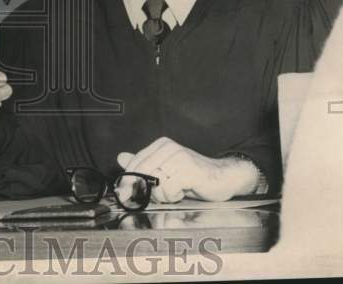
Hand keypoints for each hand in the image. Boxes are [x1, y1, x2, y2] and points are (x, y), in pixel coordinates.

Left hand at [115, 137, 258, 204]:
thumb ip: (144, 164)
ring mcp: (179, 157)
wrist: (221, 177)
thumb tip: (120, 157)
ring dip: (162, 195)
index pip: (136, 162)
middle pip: (143, 173)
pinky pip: (169, 188)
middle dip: (144, 190)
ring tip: (174, 191)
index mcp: (161, 145)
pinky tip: (181, 192)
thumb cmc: (192, 175)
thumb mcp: (165, 169)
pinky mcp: (188, 170)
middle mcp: (169, 147)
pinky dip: (173, 195)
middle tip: (156, 196)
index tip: (123, 194)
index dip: (127, 180)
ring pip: (155, 183)